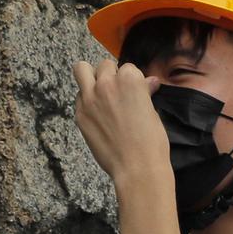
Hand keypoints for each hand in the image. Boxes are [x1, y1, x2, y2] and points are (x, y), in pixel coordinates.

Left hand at [72, 59, 169, 191]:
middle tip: (118, 92)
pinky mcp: (80, 114)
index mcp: (130, 80)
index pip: (128, 67)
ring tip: (100, 92)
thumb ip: (145, 93)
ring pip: (81, 70)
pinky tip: (98, 114)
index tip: (136, 91)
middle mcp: (106, 84)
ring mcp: (89, 98)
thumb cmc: (151, 143)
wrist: (137, 167)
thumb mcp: (153, 113)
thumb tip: (150, 82)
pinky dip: (87, 100)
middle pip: (104, 66)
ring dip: (91, 77)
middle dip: (111, 75)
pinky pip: (79, 96)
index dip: (132, 80)